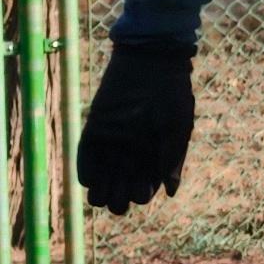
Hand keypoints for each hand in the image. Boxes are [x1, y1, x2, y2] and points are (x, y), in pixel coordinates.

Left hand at [77, 35, 194, 210]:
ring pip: (100, 184)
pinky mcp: (95, 132)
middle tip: (121, 189)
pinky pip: (86, 162)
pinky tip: (92, 179)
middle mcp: (131, 156)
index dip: (139, 196)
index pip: (142, 192)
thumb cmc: (171, 95)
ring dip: (101, 194)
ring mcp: (112, 145)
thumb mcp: (178, 128)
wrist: (151, 62)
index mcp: (153, 160)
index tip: (141, 188)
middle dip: (118, 201)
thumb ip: (173, 159)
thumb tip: (170, 192)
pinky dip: (87, 175)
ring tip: (104, 189)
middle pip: (119, 195)